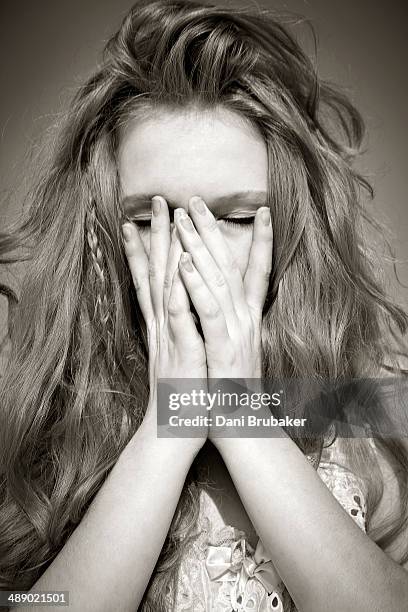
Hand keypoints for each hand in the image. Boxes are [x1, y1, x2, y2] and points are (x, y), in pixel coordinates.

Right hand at [122, 196, 208, 452]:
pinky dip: (178, 292)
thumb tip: (184, 302)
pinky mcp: (182, 352)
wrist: (174, 429)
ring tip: (167, 220)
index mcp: (167, 323)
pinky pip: (180, 319)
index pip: (157, 276)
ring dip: (165, 252)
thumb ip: (181, 324)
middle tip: (156, 199)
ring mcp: (171, 336)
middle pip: (158, 271)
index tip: (152, 217)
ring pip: (165, 286)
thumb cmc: (184, 391)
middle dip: (158, 234)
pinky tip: (179, 269)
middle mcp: (165, 324)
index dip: (153, 245)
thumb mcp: (183, 351)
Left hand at [174, 196, 272, 380]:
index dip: (263, 241)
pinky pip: (208, 311)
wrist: (241, 428)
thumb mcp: (237, 350)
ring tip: (184, 217)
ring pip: (217, 280)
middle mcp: (245, 320)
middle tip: (195, 199)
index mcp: (248, 320)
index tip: (263, 210)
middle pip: (230, 266)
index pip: (258, 272)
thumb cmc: (233, 389)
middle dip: (213, 231)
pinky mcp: (222, 350)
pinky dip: (198, 286)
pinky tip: (186, 263)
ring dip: (201, 247)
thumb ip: (234, 323)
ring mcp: (235, 333)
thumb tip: (226, 302)